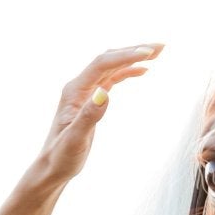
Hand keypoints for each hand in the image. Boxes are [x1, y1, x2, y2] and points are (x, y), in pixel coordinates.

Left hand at [35, 44, 162, 186]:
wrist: (53, 166)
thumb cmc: (62, 156)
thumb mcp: (76, 139)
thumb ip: (89, 116)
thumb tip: (105, 92)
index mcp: (74, 91)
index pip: (102, 65)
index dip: (126, 56)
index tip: (149, 53)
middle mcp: (79, 86)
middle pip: (108, 59)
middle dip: (133, 50)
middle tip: (161, 47)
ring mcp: (85, 92)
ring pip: (111, 67)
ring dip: (133, 57)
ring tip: (158, 53)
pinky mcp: (92, 100)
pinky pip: (111, 78)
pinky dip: (127, 71)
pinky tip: (143, 71)